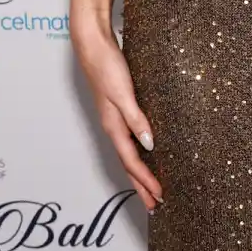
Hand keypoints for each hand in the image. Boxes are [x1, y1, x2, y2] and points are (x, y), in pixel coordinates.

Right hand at [73, 28, 162, 210]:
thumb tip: (148, 145)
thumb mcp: (123, 93)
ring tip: (151, 187)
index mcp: (114, 126)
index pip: (132, 162)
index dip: (146, 181)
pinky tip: (147, 150)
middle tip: (155, 205)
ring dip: (140, 172)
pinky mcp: (119, 108)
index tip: (159, 198)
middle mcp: (114, 126)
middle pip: (129, 163)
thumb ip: (135, 118)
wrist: (92, 45)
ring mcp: (115, 118)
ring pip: (129, 152)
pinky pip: (129, 137)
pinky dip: (139, 151)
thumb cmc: (106, 66)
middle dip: (141, 185)